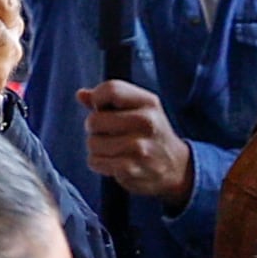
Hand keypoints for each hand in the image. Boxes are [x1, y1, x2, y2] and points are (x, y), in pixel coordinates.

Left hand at [79, 78, 194, 204]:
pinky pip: (95, 161)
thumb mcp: (140, 110)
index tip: (102, 108)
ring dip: (98, 148)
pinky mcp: (130, 168)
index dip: (98, 99)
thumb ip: (111, 99)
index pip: (111, 89)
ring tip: (115, 150)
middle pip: (94, 119)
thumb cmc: (152, 135)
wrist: (176, 168)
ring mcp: (139, 147)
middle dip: (96, 128)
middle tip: (110, 134)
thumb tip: (81, 95)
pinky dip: (100, 163)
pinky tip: (115, 162)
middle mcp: (146, 122)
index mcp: (148, 102)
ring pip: (92, 142)